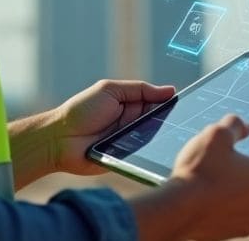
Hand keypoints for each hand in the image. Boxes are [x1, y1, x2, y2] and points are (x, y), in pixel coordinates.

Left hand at [52, 79, 174, 175]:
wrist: (60, 140)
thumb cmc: (82, 110)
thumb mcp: (110, 91)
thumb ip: (139, 90)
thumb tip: (170, 91)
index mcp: (130, 105)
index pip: (157, 104)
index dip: (171, 104)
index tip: (188, 104)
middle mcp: (133, 123)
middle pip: (159, 122)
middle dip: (170, 122)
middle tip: (185, 122)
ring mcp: (131, 142)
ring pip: (154, 141)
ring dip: (161, 138)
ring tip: (175, 136)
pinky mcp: (127, 159)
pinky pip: (144, 157)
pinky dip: (151, 154)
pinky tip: (160, 151)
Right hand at [130, 114, 248, 240]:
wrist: (177, 209)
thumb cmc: (200, 170)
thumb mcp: (216, 134)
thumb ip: (235, 125)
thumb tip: (245, 126)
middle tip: (232, 165)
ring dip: (239, 193)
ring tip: (215, 182)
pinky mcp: (232, 233)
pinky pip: (235, 216)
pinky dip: (226, 208)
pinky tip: (207, 198)